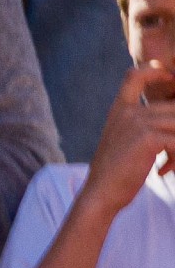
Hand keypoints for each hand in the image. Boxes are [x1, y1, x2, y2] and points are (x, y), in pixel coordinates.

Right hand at [82, 66, 174, 218]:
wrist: (100, 196)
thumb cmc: (115, 174)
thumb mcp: (124, 142)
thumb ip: (142, 125)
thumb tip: (171, 120)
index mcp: (119, 111)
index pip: (134, 76)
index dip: (154, 71)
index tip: (169, 79)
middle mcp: (128, 113)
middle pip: (173, 108)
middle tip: (171, 155)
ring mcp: (137, 123)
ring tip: (171, 163)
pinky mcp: (147, 138)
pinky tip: (166, 170)